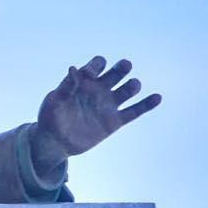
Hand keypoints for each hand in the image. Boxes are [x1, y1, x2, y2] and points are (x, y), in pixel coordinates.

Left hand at [31, 56, 161, 171]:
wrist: (55, 142)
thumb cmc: (50, 118)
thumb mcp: (54, 102)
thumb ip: (65, 87)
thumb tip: (72, 69)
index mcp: (84, 81)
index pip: (97, 65)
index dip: (96, 66)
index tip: (87, 75)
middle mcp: (99, 90)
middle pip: (117, 72)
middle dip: (122, 68)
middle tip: (124, 66)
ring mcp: (108, 105)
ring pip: (127, 90)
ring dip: (132, 85)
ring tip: (131, 87)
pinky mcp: (114, 121)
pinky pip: (135, 111)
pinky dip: (146, 104)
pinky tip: (157, 97)